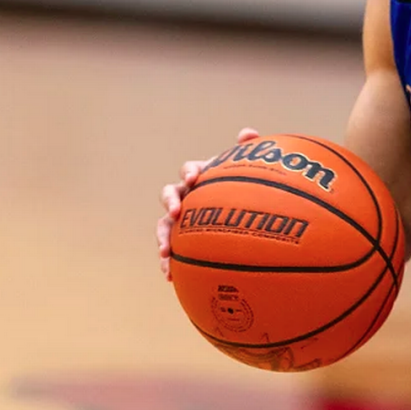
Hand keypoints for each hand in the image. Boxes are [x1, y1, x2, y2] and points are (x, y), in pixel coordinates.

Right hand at [156, 127, 259, 280]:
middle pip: (170, 194)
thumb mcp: (246, 172)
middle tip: (176, 211)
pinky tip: (170, 276)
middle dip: (171, 201)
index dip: (189, 172)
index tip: (195, 177)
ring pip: (164, 226)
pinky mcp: (182, 241)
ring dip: (161, 237)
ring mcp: (181, 220)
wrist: (242, 215)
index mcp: (201, 177)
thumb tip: (249, 133)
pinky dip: (168, 262)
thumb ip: (246, 153)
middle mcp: (186, 196)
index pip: (190, 169)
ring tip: (165, 252)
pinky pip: (171, 251)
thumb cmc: (245, 190)